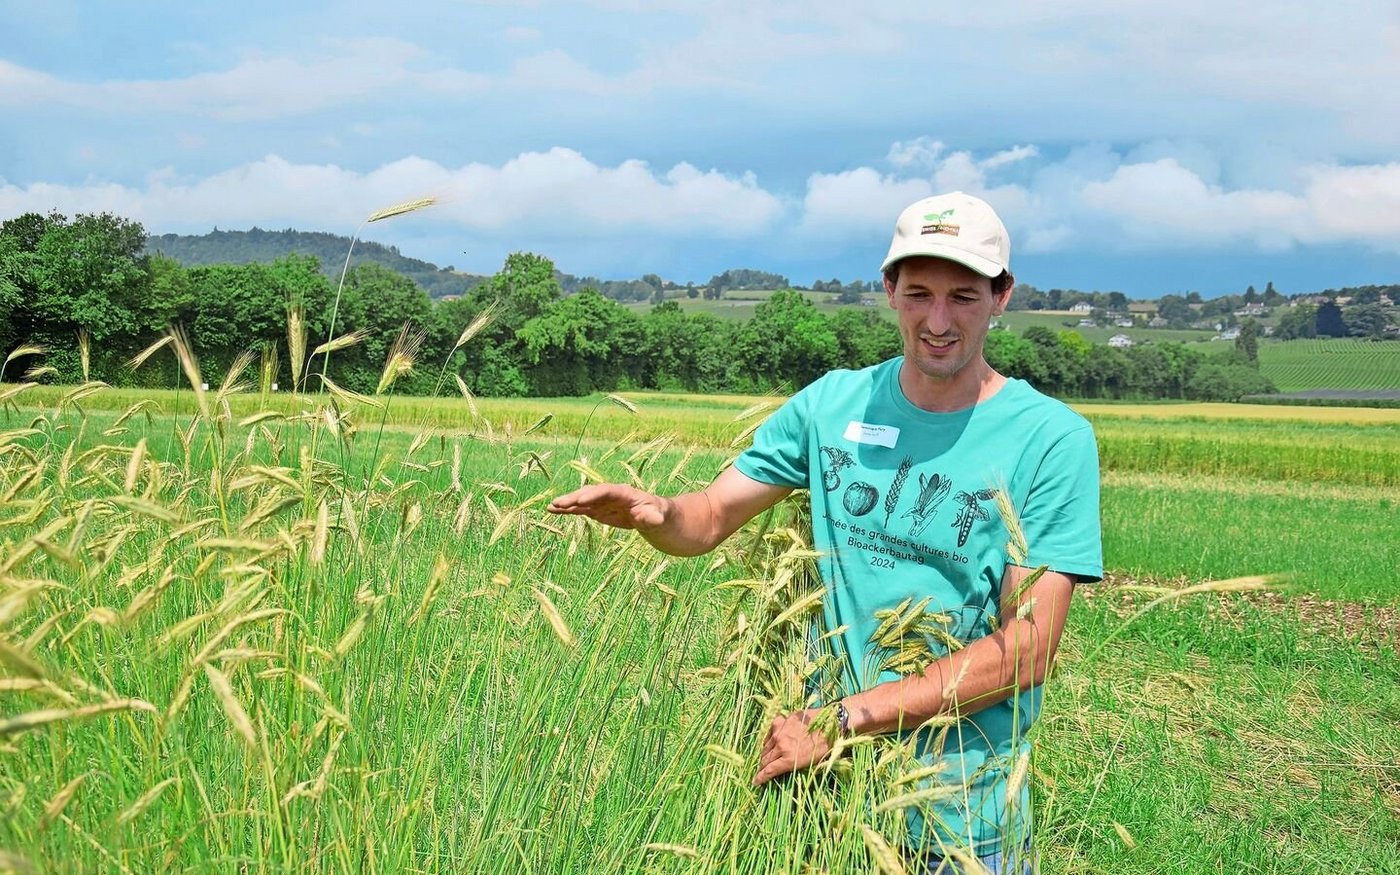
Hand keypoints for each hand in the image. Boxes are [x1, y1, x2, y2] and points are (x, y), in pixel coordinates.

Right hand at [546, 484, 668, 530]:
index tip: (581, 501)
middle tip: (559, 503)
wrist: (653, 516)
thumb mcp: (658, 516)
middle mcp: (610, 494)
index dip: (594, 495)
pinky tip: (552, 510)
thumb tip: (652, 517)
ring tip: (551, 506)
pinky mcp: (597, 510)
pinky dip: (567, 510)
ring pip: (582, 500)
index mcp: (625, 493)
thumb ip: (652, 517)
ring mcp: (602, 502)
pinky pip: (580, 509)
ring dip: (567, 503)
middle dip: (575, 498)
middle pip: (590, 493)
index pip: (607, 491)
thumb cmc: (658, 515)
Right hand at [752, 709, 832, 785]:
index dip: (760, 778)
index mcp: (789, 759)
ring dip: (765, 753)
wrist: (831, 723)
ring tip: (766, 756)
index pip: (769, 771)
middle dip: (762, 766)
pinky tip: (772, 739)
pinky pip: (771, 731)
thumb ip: (795, 766)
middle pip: (765, 759)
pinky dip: (770, 737)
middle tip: (761, 770)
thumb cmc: (825, 746)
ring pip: (766, 745)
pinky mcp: (782, 721)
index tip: (755, 782)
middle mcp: (781, 746)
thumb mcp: (812, 763)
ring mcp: (780, 732)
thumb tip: (785, 770)